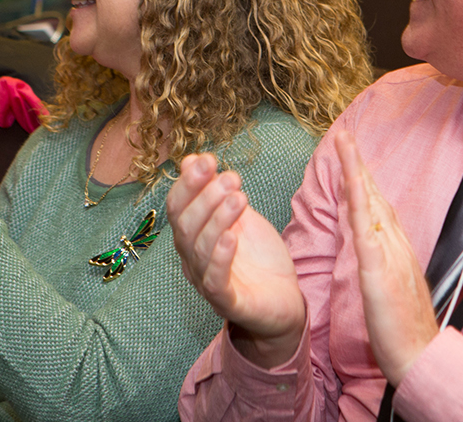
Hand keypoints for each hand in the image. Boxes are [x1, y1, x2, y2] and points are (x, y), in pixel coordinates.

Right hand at [167, 152, 305, 366]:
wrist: (285, 300)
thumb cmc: (258, 258)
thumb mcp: (239, 217)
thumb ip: (216, 192)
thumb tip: (191, 159)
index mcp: (191, 238)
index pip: (177, 208)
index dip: (189, 184)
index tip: (208, 160)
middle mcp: (193, 261)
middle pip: (185, 227)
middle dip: (205, 197)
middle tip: (230, 176)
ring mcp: (207, 283)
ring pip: (200, 250)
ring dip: (217, 219)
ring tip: (239, 197)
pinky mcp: (228, 302)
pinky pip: (215, 282)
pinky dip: (220, 257)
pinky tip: (232, 237)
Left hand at [336, 130, 437, 385]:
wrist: (422, 357)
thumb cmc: (406, 330)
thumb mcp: (394, 289)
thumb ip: (386, 263)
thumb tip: (373, 245)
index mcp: (397, 251)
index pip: (379, 206)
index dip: (365, 179)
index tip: (352, 156)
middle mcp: (396, 246)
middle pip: (375, 196)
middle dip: (359, 164)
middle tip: (344, 135)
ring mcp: (389, 256)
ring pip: (371, 204)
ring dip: (356, 171)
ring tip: (343, 144)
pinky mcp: (379, 272)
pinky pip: (366, 230)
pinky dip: (358, 203)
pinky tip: (350, 184)